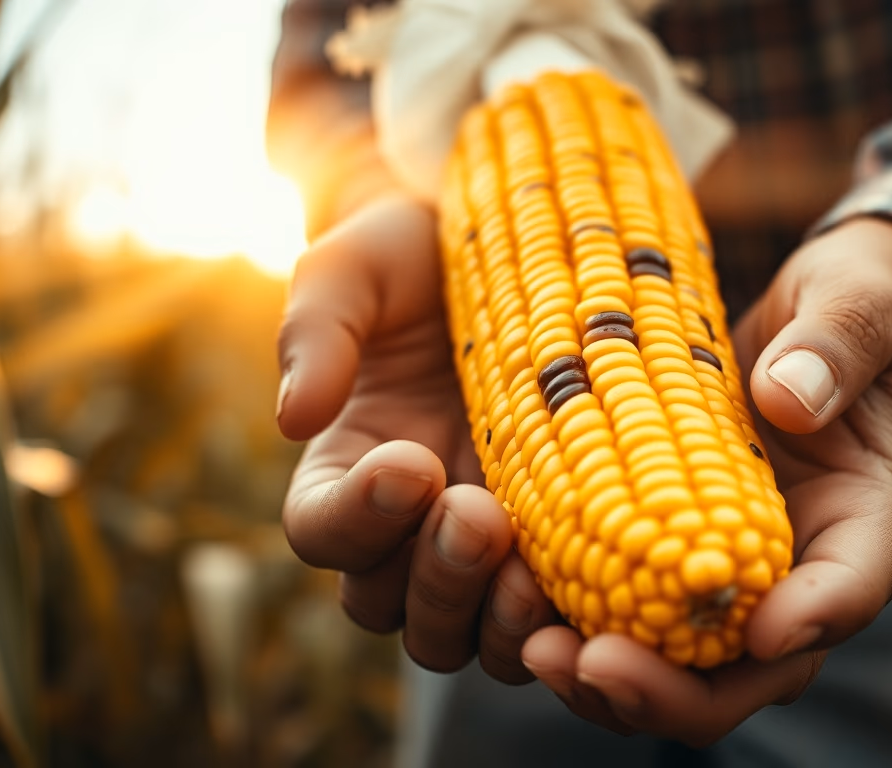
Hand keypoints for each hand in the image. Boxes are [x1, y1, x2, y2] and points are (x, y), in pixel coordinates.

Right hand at [278, 196, 556, 682]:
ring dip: (491, 617)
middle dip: (433, 573)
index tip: (409, 464)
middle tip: (476, 513)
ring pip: (463, 634)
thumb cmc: (414, 258)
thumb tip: (293, 418)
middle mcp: (403, 527)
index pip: (323, 530)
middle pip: (391, 604)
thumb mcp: (355, 269)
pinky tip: (598, 593)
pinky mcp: (554, 552)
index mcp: (343, 469)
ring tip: (529, 568)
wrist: (516, 248)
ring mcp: (481, 548)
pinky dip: (561, 628)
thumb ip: (316, 331)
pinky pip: (545, 626)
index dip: (356, 518)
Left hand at [522, 217, 891, 744]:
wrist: (799, 313)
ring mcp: (714, 570)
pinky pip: (617, 615)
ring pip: (672, 668)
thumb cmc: (848, 303)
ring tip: (538, 653)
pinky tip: (511, 607)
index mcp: (855, 518)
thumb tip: (788, 397)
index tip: (763, 631)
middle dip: (673, 689)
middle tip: (596, 665)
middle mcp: (785, 567)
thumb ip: (839, 340)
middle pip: (746, 669)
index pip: (851, 586)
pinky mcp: (653, 552)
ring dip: (607, 682)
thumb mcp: (859, 303)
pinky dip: (569, 627)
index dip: (814, 619)